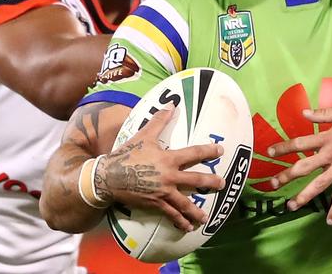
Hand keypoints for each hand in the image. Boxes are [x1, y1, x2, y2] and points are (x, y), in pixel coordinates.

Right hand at [94, 106, 224, 231]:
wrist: (109, 176)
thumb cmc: (127, 154)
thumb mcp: (144, 135)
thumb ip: (160, 120)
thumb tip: (172, 104)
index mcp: (168, 159)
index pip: (193, 153)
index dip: (208, 151)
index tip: (220, 151)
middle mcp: (169, 176)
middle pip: (196, 180)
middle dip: (211, 182)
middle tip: (223, 184)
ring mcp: (163, 192)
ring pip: (184, 204)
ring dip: (196, 211)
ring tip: (206, 218)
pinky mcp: (155, 204)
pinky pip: (170, 214)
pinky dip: (179, 222)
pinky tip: (187, 228)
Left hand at [267, 105, 331, 225]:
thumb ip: (322, 113)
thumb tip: (303, 112)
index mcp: (327, 137)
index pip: (300, 143)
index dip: (283, 147)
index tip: (270, 152)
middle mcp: (331, 154)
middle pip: (304, 166)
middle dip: (287, 176)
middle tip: (273, 183)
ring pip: (319, 184)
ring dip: (304, 196)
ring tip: (291, 205)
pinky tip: (330, 221)